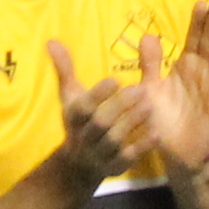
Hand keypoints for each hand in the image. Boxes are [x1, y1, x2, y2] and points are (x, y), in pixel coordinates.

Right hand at [49, 37, 169, 189]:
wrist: (78, 166)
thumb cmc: (79, 122)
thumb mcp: (71, 97)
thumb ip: (65, 69)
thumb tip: (52, 41)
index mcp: (75, 117)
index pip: (83, 106)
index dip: (98, 94)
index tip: (115, 79)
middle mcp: (85, 136)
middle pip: (100, 123)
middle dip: (119, 107)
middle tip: (140, 89)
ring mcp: (99, 154)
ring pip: (114, 140)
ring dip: (131, 123)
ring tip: (150, 105)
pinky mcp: (114, 167)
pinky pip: (127, 159)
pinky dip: (141, 147)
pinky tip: (156, 133)